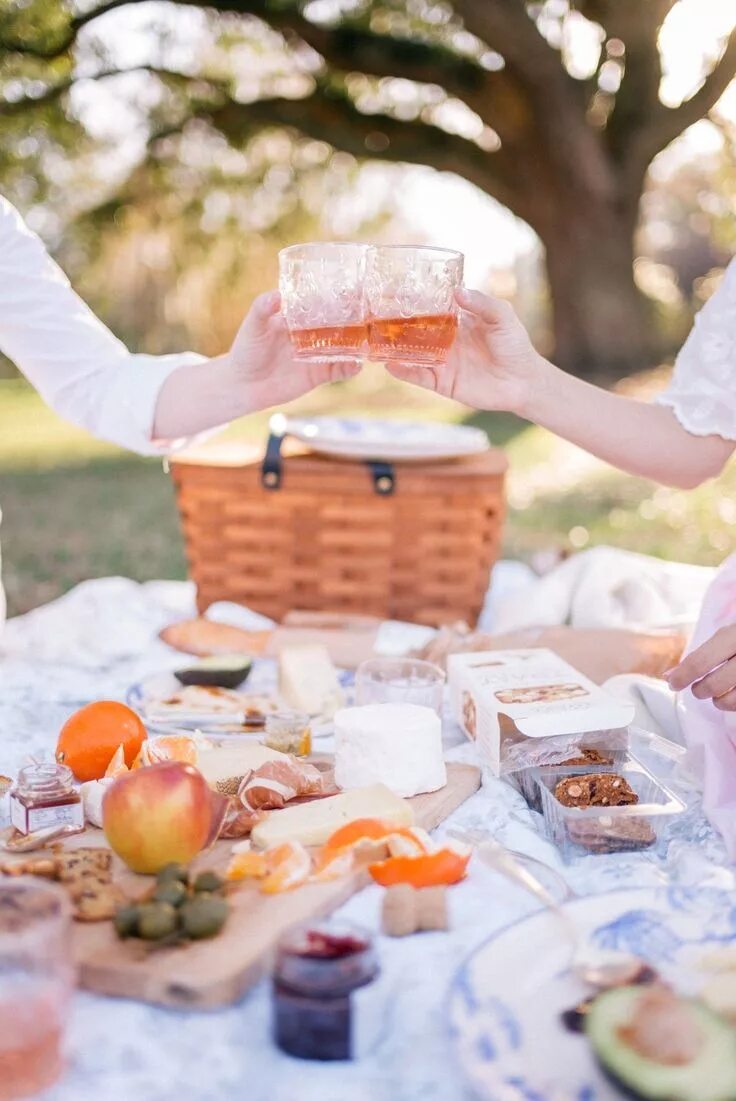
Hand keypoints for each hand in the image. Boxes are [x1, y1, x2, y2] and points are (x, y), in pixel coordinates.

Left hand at [228, 291, 360, 410]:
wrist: (244, 385)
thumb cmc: (246, 351)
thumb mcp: (253, 326)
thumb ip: (263, 309)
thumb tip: (277, 295)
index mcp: (299, 317)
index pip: (322, 303)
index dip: (337, 296)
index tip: (352, 287)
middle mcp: (312, 333)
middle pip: (339, 323)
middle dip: (355, 318)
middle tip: (370, 312)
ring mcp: (318, 354)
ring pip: (345, 346)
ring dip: (358, 343)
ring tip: (370, 339)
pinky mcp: (320, 374)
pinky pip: (340, 370)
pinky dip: (351, 368)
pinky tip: (357, 364)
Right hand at [384, 287, 547, 413]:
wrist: (523, 381)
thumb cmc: (515, 345)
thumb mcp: (502, 316)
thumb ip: (482, 304)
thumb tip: (457, 291)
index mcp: (455, 320)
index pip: (428, 307)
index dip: (411, 300)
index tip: (391, 290)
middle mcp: (444, 339)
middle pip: (413, 330)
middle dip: (394, 324)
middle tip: (371, 315)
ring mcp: (441, 361)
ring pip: (410, 353)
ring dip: (392, 348)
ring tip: (372, 341)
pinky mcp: (442, 382)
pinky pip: (419, 376)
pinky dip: (404, 371)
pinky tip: (390, 365)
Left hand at [666, 625, 735, 709]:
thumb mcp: (727, 636)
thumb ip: (701, 654)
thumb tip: (669, 676)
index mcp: (734, 635)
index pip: (700, 661)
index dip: (682, 676)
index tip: (672, 683)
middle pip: (714, 685)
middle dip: (700, 690)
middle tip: (698, 688)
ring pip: (729, 701)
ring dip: (718, 701)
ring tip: (718, 693)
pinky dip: (732, 703)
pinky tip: (732, 694)